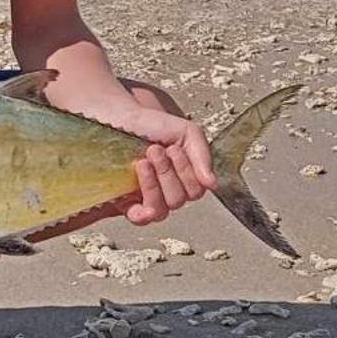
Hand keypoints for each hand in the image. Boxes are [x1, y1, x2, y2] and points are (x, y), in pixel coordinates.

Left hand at [118, 107, 217, 226]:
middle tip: (155, 150)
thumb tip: (212, 184)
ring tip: (143, 161)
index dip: (186, 170)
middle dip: (167, 172)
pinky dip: (143, 214)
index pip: (196, 190)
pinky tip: (141, 199)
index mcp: (186, 177)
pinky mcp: (127, 202)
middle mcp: (169, 191)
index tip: (173, 148)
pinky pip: (140, 219)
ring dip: (153, 184)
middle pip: (179, 199)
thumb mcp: (187, 133)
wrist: (123, 118)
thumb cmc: (153, 125)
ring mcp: (149, 198)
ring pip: (161, 210)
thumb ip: (203, 157)